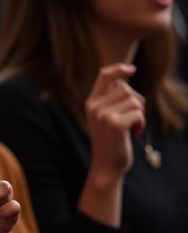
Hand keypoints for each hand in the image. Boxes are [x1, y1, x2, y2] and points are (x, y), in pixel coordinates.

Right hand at [84, 63, 144, 184]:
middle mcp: (94, 107)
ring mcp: (103, 115)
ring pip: (134, 100)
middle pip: (125, 88)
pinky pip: (138, 113)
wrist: (107, 164)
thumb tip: (122, 79)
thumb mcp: (105, 117)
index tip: (132, 69)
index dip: (118, 69)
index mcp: (91, 102)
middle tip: (133, 117)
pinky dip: (141, 123)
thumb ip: (110, 99)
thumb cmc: (111, 139)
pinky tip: (135, 133)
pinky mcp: (115, 124)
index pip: (104, 76)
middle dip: (136, 101)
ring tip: (133, 126)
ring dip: (140, 113)